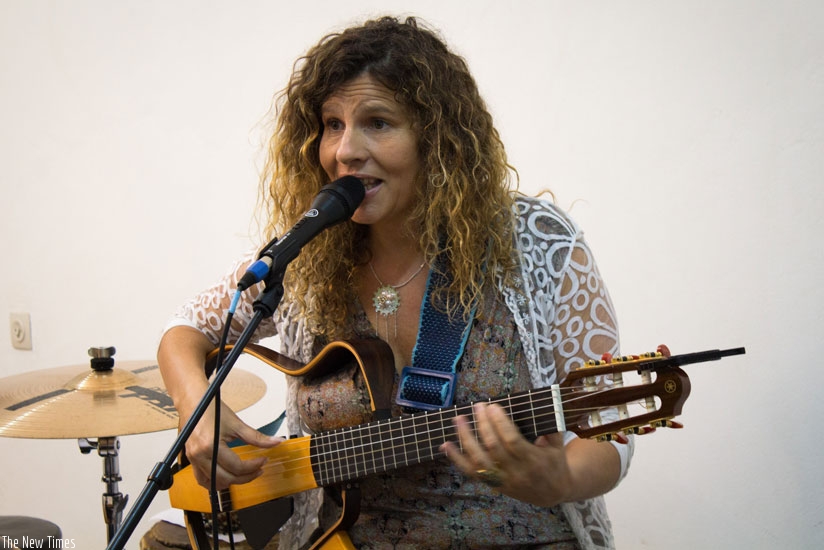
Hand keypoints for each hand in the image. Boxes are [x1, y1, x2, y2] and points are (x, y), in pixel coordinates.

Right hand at [181, 399, 282, 490]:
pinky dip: (215, 481)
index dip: (253, 466)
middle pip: (226, 479)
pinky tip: (227, 475)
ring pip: (213, 484)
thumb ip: (257, 437)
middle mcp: (199, 456)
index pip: (237, 467)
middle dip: (246, 477)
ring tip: (244, 473)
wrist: (193, 402)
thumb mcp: (236, 423)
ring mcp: (193, 460)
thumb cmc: (211, 409)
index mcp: (211, 446)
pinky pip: (202, 480)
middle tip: (258, 469)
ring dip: (230, 482)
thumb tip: (276, 441)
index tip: (263, 460)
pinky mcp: (191, 460)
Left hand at [441, 402, 572, 506]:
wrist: (552, 493)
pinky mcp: (493, 484)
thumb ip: (551, 425)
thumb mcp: (558, 444)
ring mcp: (502, 480)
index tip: (493, 406)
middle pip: (493, 447)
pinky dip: (456, 458)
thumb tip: (540, 402)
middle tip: (478, 406)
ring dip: (465, 438)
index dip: (500, 423)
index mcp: (533, 460)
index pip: (511, 441)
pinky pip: (471, 472)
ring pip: (478, 460)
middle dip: (483, 424)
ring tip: (458, 419)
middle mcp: (515, 472)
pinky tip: (446, 444)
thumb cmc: (554, 462)